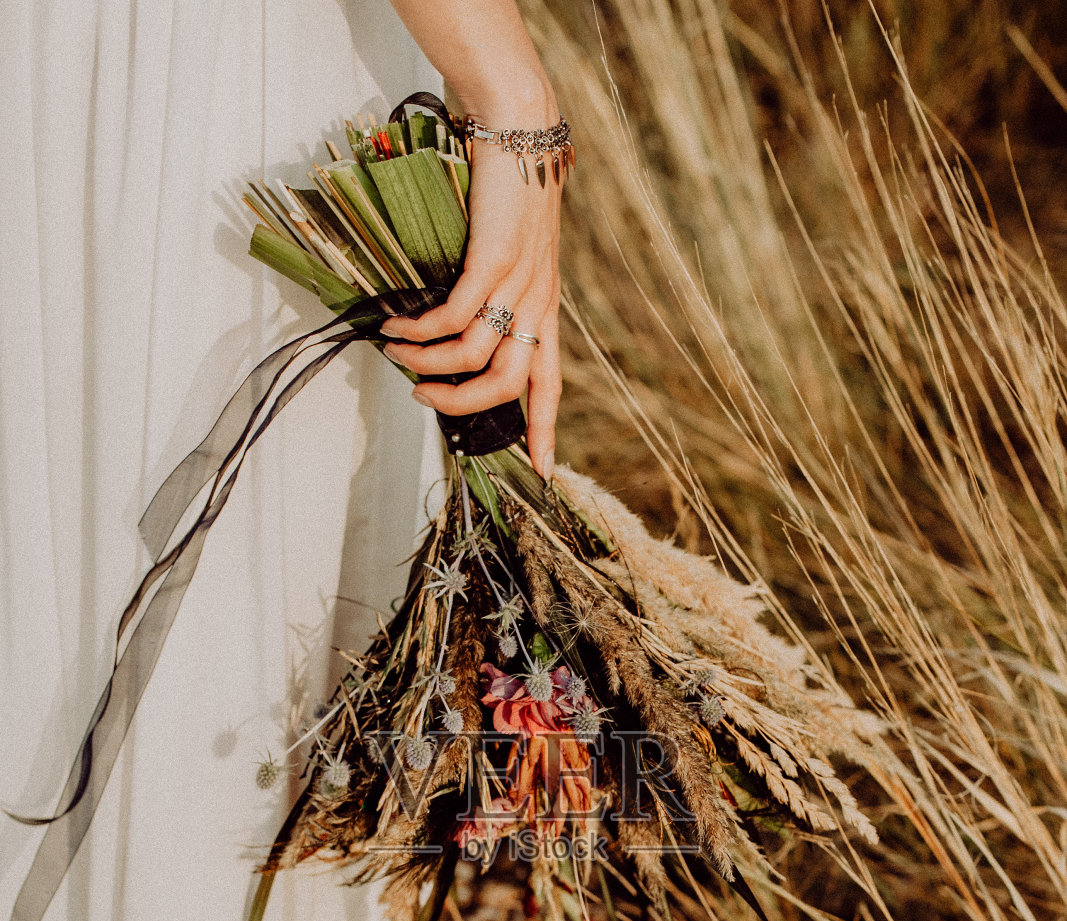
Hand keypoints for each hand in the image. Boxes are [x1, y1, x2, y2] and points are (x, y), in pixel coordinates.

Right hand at [379, 127, 562, 479]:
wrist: (521, 127)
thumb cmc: (508, 188)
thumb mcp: (512, 251)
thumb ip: (494, 291)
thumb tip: (453, 329)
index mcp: (547, 308)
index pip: (552, 385)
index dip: (547, 432)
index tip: (541, 473)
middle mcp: (537, 303)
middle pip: (507, 387)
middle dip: (460, 407)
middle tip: (423, 399)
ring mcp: (516, 284)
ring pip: (473, 359)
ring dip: (426, 365)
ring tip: (396, 353)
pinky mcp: (490, 262)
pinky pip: (450, 319)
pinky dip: (418, 330)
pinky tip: (396, 324)